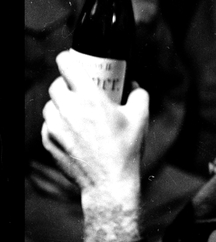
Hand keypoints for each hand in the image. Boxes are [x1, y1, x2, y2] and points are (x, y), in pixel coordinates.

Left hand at [42, 51, 146, 241]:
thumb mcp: (141, 117)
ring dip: (59, 104)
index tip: (72, 60)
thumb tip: (133, 84)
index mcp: (90, 98)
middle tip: (78, 90)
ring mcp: (56, 127)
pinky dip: (57, 124)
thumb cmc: (126, 149)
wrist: (109, 183)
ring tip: (74, 111)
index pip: (67, 65)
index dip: (68, 58)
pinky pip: (48, 125)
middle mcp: (69, 110)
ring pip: (49, 105)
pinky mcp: (49, 142)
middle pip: (56, 85)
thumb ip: (139, 94)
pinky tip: (71, 130)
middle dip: (65, 84)